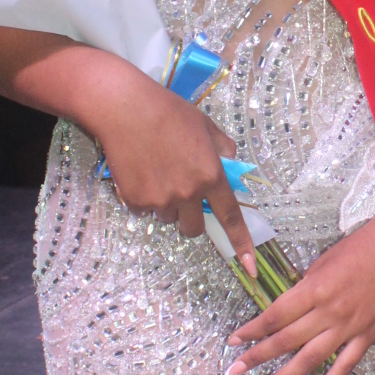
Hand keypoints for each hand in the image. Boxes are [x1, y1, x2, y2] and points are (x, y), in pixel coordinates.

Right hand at [89, 63, 255, 274]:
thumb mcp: (205, 124)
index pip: (230, 216)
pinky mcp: (135, 200)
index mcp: (210, 175)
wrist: (125, 109)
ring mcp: (160, 199)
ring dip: (164, 204)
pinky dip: (141, 197)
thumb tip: (229, 160)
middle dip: (189, 218)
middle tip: (180, 194)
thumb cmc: (168, 111)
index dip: (241, 242)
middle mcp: (188, 193)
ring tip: (155, 171)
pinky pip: (142, 210)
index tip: (249, 266)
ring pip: (167, 218)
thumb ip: (223, 147)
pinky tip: (138, 171)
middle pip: (193, 228)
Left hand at [224, 203, 374, 374]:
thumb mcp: (323, 262)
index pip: (276, 316)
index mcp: (315, 288)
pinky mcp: (368, 336)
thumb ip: (304, 289)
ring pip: (310, 359)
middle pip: (286, 340)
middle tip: (233, 372)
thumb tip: (287, 311)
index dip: (252, 330)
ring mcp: (350, 327)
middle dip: (256, 357)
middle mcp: (330, 311)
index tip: (233, 341)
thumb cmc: (360, 247)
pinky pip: (344, 367)